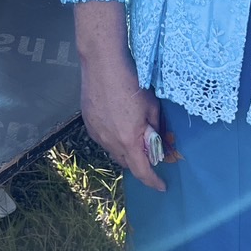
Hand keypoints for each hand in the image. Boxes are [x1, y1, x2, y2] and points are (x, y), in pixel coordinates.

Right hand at [80, 48, 165, 191]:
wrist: (103, 64)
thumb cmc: (131, 83)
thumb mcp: (152, 107)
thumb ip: (155, 129)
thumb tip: (156, 141)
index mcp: (129, 141)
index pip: (142, 172)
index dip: (154, 182)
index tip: (162, 186)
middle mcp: (111, 142)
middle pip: (126, 163)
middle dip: (139, 162)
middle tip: (148, 150)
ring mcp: (97, 133)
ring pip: (113, 151)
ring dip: (124, 150)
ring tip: (131, 133)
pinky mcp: (88, 123)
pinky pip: (103, 139)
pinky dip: (112, 138)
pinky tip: (116, 122)